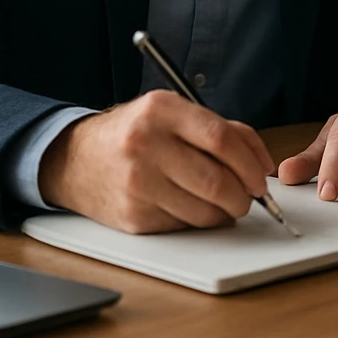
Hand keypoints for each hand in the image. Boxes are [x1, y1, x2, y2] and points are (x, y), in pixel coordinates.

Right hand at [37, 90, 275, 234]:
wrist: (75, 160)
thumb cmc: (135, 134)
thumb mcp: (173, 113)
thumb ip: (223, 129)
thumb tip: (263, 163)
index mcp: (161, 111)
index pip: (221, 139)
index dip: (250, 163)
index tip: (261, 178)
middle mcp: (146, 145)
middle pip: (216, 180)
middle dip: (243, 196)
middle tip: (249, 198)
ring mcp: (136, 183)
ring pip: (203, 210)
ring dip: (224, 213)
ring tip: (224, 204)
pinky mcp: (132, 217)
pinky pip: (182, 226)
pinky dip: (198, 221)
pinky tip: (194, 208)